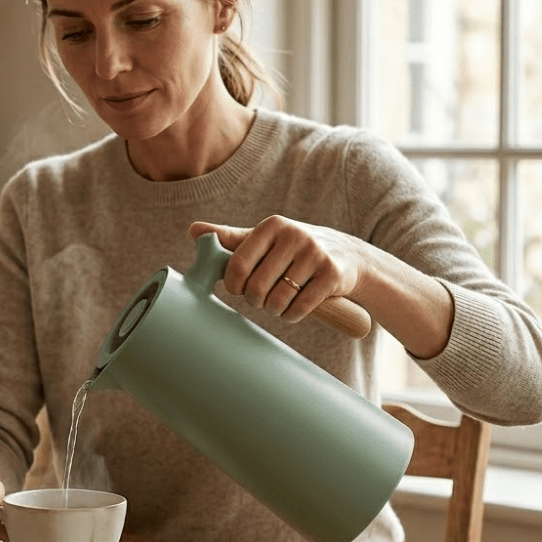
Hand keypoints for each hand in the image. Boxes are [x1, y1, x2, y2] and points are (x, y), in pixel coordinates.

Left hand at [189, 217, 364, 324]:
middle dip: (255, 300)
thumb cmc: (293, 249)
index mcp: (272, 226)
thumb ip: (229, 238)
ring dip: (273, 310)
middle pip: (256, 287)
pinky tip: (293, 309)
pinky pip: (299, 308)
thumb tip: (193, 230)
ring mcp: (315, 255)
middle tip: (260, 298)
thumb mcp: (264, 239)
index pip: (237, 265)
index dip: (233, 286)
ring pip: (277, 300)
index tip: (238, 289)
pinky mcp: (332, 275)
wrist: (347, 256)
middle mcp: (294, 236)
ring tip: (278, 302)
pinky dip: (291, 315)